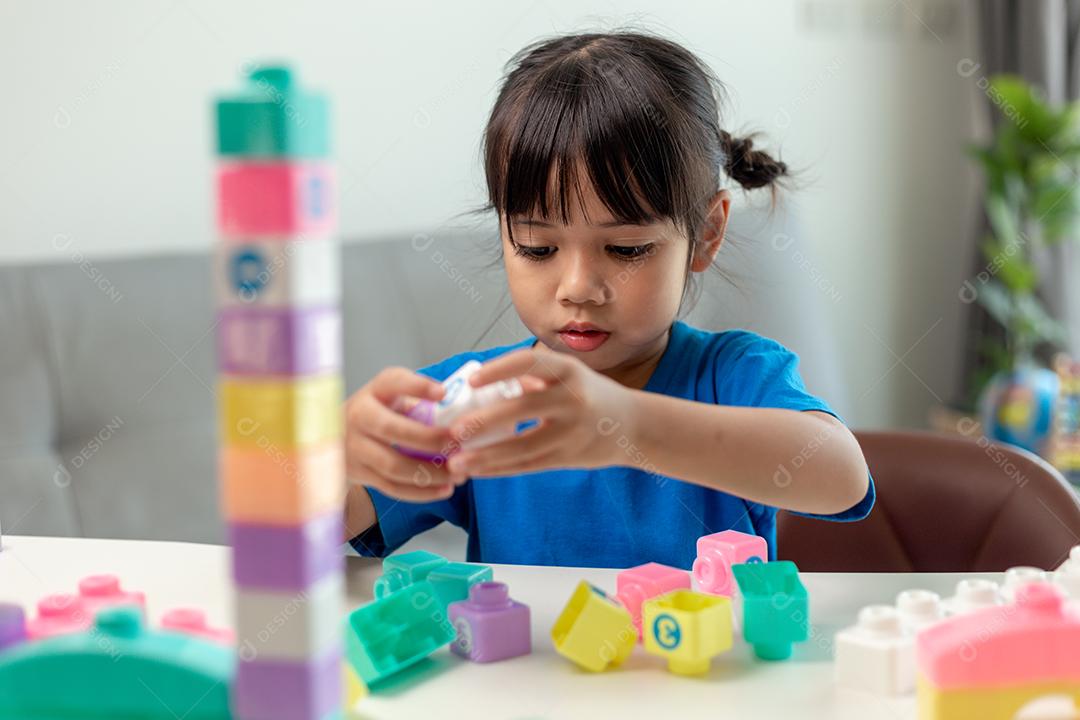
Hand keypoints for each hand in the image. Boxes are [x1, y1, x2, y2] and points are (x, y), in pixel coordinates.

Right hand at [344, 367, 466, 501]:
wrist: (336, 438)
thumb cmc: (379, 413)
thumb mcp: (393, 397)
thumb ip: (419, 402)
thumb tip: (460, 413)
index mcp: (374, 392)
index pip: (393, 382)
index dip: (418, 387)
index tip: (443, 393)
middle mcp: (358, 417)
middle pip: (394, 431)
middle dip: (431, 440)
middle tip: (459, 445)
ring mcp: (354, 448)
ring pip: (394, 465)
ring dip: (431, 473)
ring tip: (459, 474)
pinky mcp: (359, 474)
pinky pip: (392, 487)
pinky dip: (422, 492)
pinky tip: (445, 489)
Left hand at [444, 349, 637, 476]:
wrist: (633, 425)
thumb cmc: (589, 395)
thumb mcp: (569, 375)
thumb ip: (532, 378)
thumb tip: (479, 386)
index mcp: (569, 370)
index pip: (530, 363)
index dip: (499, 370)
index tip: (472, 380)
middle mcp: (574, 398)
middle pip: (523, 409)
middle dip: (486, 422)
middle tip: (454, 430)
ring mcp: (573, 431)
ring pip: (524, 446)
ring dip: (486, 456)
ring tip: (456, 462)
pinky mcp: (570, 457)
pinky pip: (530, 465)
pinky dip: (501, 469)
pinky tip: (478, 470)